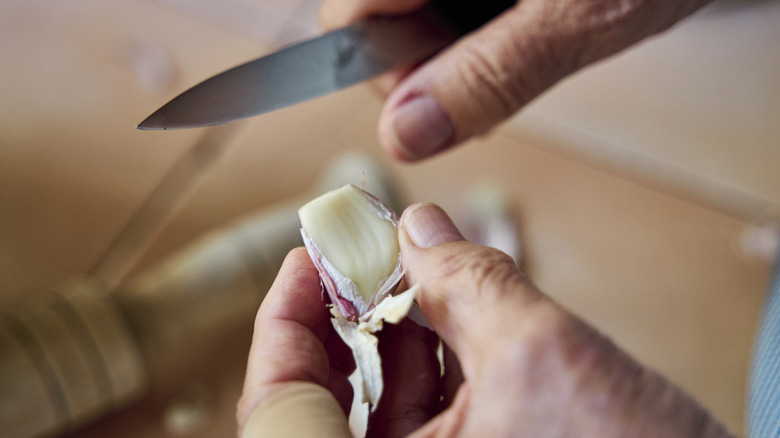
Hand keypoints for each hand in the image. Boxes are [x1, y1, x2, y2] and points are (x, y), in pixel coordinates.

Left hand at [237, 203, 731, 436]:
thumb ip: (470, 282)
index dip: (285, 321)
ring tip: (424, 265)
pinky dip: (440, 354)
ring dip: (402, 325)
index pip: (283, 406)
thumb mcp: (542, 357)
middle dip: (354, 309)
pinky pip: (432, 412)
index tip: (310, 253)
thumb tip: (419, 226)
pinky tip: (458, 306)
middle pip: (332, 394)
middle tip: (372, 245)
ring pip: (385, 399)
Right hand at [320, 0, 712, 161]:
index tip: (445, 92)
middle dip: (429, 65)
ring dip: (459, 58)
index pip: (349, 16)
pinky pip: (450, 22)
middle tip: (501, 68)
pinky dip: (480, 42)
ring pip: (416, 26)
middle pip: (377, 23)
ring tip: (527, 49)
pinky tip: (523, 38)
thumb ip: (490, 74)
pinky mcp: (480, 3)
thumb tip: (405, 135)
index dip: (387, 66)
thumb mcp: (577, 18)